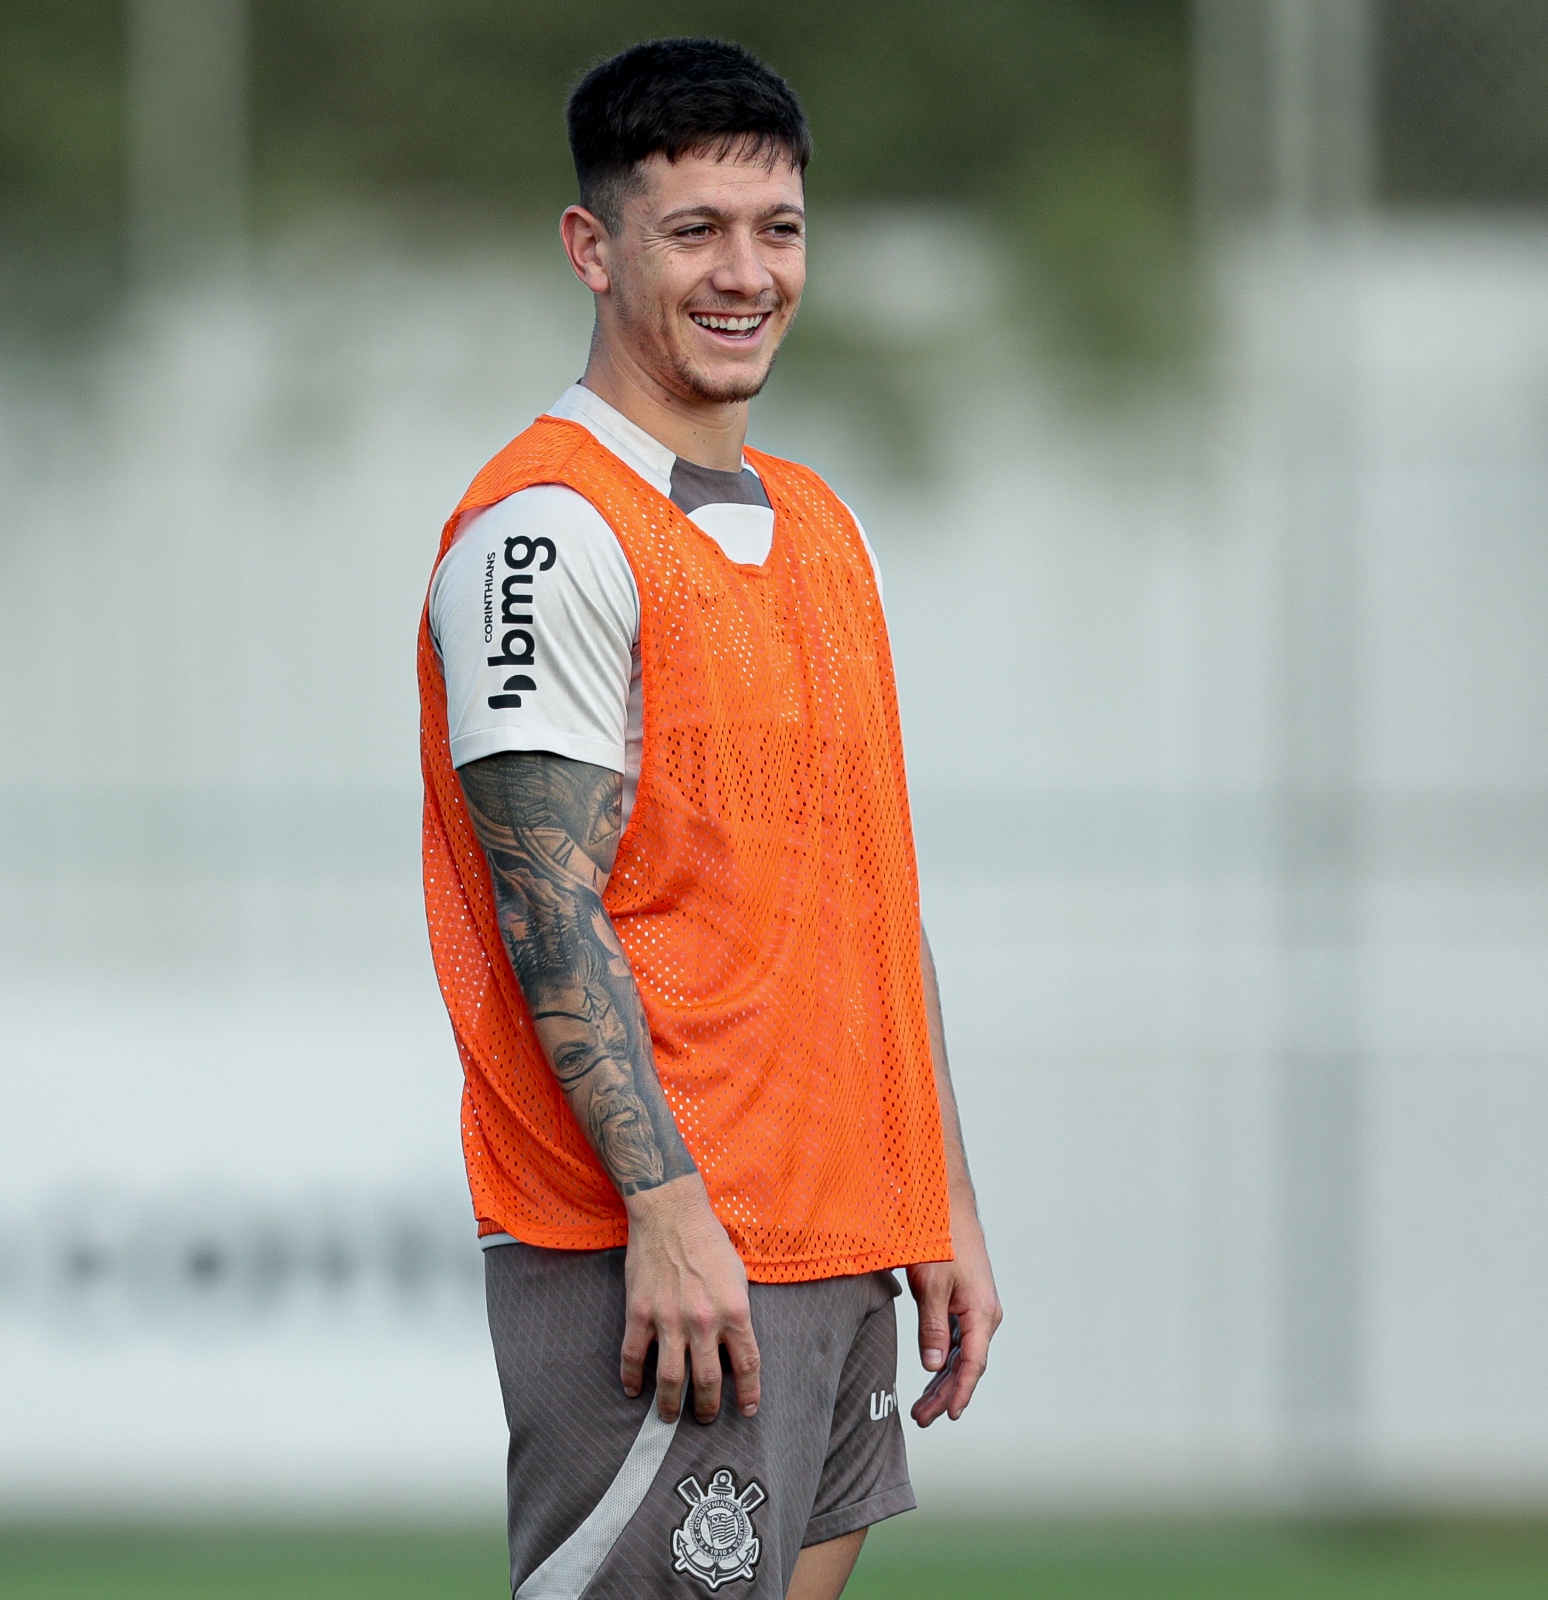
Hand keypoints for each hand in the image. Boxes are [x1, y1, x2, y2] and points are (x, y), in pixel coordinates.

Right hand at [620, 1172, 761, 1423]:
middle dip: (707, 1408)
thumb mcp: (738, 1276)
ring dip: (670, 1406)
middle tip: (705, 1418)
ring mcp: (669, 1319)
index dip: (749, 1393)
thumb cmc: (709, 1242)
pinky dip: (632, 1379)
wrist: (671, 1213)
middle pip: (707, 1382)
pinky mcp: (640, 1312)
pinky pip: (633, 1357)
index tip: (748, 1410)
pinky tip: (634, 1391)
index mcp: (734, 1311)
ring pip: (670, 1379)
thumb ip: (737, 1313)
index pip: (747, 1364)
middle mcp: (703, 1321)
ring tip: (670, 1417)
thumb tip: (734, 1348)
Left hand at [906, 1204, 1000, 1425]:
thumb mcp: (931, 1286)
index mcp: (981, 1312)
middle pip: (966, 1363)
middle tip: (922, 1417)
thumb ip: (932, 1328)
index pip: (972, 1364)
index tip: (949, 1416)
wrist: (947, 1204)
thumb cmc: (940, 1240)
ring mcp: (976, 1307)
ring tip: (922, 1406)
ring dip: (942, 1379)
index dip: (960, 1392)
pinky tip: (932, 1372)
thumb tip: (933, 1367)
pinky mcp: (965, 1299)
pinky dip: (943, 1357)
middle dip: (945, 1393)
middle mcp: (984, 1314)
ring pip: (961, 1352)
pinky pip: (956, 1337)